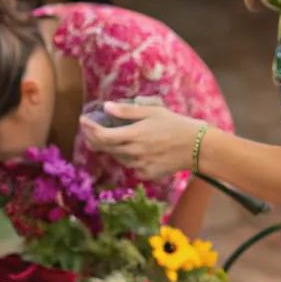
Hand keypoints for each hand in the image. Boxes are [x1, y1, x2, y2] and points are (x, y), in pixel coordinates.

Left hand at [79, 103, 201, 180]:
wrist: (197, 147)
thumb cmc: (176, 124)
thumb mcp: (152, 112)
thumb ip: (127, 111)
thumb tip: (106, 107)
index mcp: (134, 135)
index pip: (102, 135)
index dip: (89, 128)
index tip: (83, 120)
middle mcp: (133, 153)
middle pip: (105, 148)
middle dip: (94, 138)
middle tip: (90, 128)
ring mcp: (139, 166)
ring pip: (117, 157)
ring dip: (110, 147)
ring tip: (110, 137)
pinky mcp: (147, 174)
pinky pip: (130, 166)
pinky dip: (125, 157)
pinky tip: (130, 149)